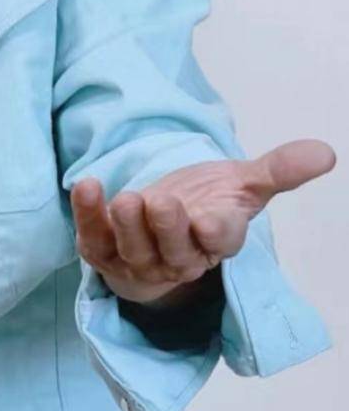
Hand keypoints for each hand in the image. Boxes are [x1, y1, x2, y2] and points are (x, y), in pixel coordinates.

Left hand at [70, 138, 335, 306]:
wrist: (159, 226)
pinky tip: (85, 186)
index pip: (220, 242)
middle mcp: (178, 256)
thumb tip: (325, 152)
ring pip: (133, 250)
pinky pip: (94, 239)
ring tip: (125, 198)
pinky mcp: (104, 251)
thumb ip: (279, 169)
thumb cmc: (205, 203)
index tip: (210, 222)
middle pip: (174, 252)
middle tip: (159, 201)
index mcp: (215, 239)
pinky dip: (87, 216)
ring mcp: (139, 258)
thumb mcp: (241, 183)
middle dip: (167, 229)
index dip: (215, 234)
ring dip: (126, 226)